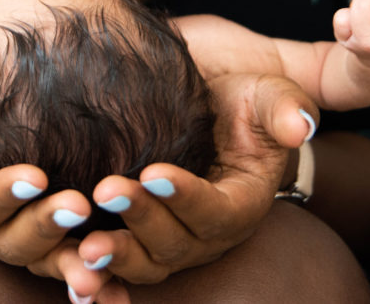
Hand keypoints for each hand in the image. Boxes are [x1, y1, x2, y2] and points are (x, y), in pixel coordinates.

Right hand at [0, 43, 103, 282]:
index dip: (2, 195)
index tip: (35, 177)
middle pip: (13, 241)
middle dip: (45, 227)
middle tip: (79, 207)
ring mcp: (22, 239)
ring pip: (47, 263)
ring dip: (73, 267)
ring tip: (102, 265)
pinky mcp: (54, 244)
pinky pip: (74, 267)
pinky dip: (97, 286)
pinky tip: (122, 297)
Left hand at [30, 72, 317, 294]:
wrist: (207, 110)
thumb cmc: (242, 102)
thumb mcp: (269, 96)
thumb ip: (286, 108)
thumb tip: (302, 124)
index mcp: (241, 204)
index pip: (217, 211)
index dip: (187, 197)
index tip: (155, 171)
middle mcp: (205, 233)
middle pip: (175, 244)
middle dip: (141, 219)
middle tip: (106, 188)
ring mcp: (170, 241)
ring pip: (145, 263)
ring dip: (115, 255)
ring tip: (84, 242)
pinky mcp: (137, 237)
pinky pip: (117, 266)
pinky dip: (96, 273)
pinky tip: (68, 262)